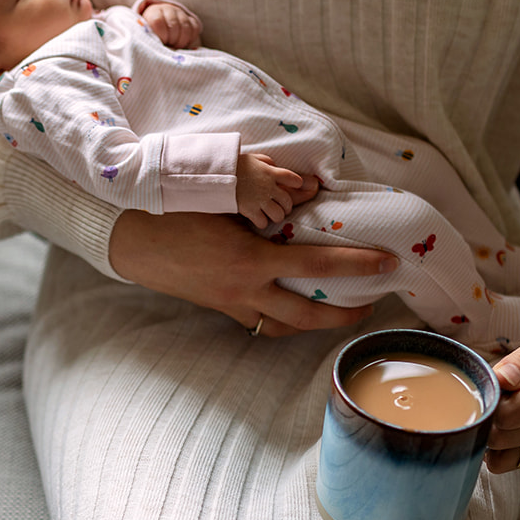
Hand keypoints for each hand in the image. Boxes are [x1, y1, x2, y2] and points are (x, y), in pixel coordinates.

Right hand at [108, 209, 397, 336]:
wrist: (132, 240)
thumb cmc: (174, 212)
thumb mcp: (223, 200)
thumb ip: (263, 201)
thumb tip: (302, 192)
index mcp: (250, 260)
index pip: (317, 267)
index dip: (357, 265)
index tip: (387, 262)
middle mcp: (245, 290)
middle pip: (307, 317)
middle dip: (344, 316)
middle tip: (370, 304)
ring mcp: (231, 304)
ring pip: (283, 327)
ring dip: (312, 324)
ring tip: (335, 310)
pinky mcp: (220, 308)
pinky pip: (260, 322)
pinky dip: (282, 319)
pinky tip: (292, 308)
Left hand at [141, 0, 201, 48]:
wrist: (160, 27)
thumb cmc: (151, 35)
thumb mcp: (147, 36)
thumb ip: (150, 39)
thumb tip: (158, 48)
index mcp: (153, 13)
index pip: (158, 22)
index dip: (161, 35)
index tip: (161, 42)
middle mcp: (168, 9)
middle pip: (174, 26)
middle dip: (172, 40)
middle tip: (168, 46)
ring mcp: (180, 13)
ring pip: (186, 28)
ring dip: (181, 42)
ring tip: (175, 47)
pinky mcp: (191, 19)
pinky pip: (195, 29)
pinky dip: (190, 39)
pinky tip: (183, 44)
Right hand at [235, 152, 307, 227]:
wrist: (218, 174)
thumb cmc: (235, 165)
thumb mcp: (254, 158)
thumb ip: (267, 162)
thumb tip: (275, 167)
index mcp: (271, 172)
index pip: (294, 179)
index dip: (297, 183)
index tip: (296, 185)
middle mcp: (268, 187)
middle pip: (288, 202)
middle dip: (287, 206)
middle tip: (282, 207)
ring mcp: (260, 200)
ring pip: (278, 215)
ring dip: (277, 216)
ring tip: (271, 214)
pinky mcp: (250, 211)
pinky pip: (263, 223)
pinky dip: (262, 222)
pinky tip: (258, 218)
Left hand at [485, 296, 519, 472]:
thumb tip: (502, 379)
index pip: (511, 415)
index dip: (489, 402)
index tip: (483, 382)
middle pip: (507, 439)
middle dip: (486, 419)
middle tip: (482, 394)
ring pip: (512, 455)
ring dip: (491, 439)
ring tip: (486, 409)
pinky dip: (502, 449)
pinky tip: (495, 426)